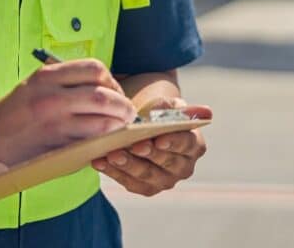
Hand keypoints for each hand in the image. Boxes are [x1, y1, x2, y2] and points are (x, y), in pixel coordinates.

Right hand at [0, 59, 135, 167]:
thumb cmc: (16, 110)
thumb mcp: (36, 84)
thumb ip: (67, 81)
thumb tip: (108, 86)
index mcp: (48, 76)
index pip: (95, 69)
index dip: (112, 80)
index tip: (115, 90)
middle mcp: (51, 98)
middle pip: (104, 96)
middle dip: (123, 105)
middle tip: (128, 112)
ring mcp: (54, 125)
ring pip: (102, 123)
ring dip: (118, 126)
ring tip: (120, 127)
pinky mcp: (56, 148)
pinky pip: (90, 143)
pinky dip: (103, 142)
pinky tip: (105, 141)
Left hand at [92, 97, 210, 196]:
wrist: (146, 126)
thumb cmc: (159, 113)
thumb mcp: (167, 104)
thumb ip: (170, 106)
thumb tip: (172, 109)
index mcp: (194, 145)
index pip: (186, 144)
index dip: (173, 142)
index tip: (159, 139)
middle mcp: (183, 167)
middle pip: (166, 162)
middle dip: (148, 154)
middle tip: (133, 145)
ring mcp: (165, 181)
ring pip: (146, 175)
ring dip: (128, 165)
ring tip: (112, 154)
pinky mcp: (146, 188)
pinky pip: (129, 182)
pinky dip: (113, 172)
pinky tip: (99, 161)